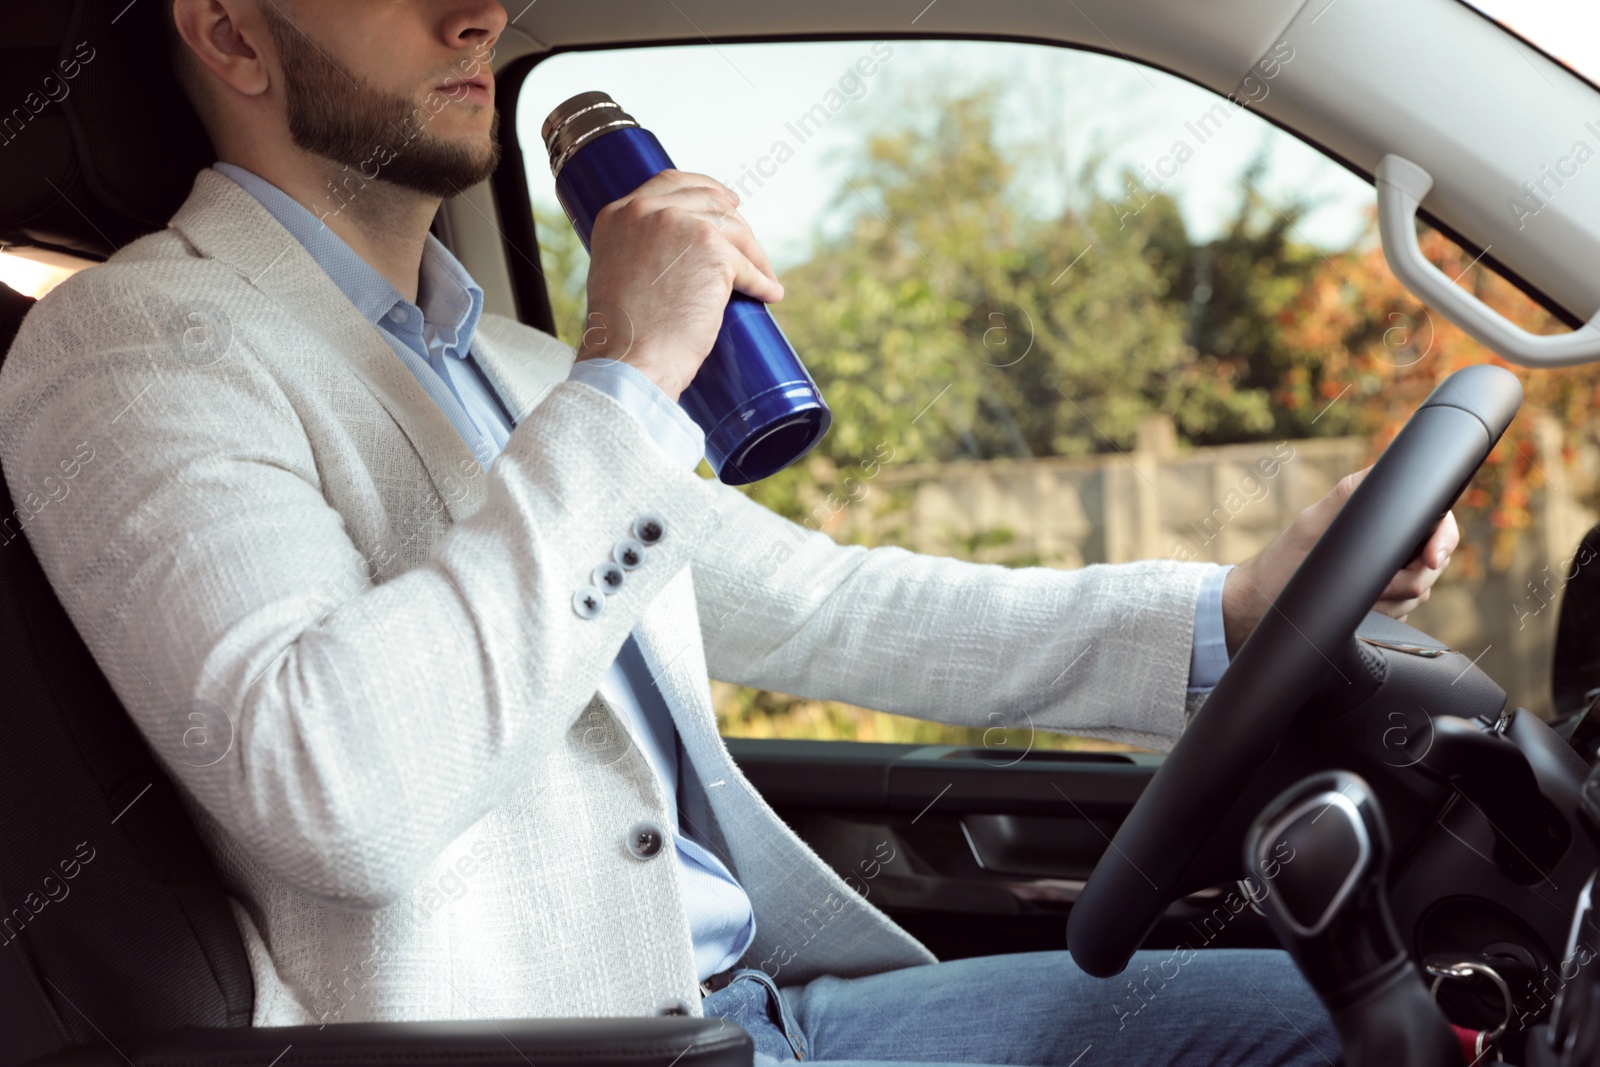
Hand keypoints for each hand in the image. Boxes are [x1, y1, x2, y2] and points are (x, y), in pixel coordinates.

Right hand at [576, 168, 783, 400]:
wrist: (629, 358)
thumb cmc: (624, 334)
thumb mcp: (617, 271)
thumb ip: (640, 247)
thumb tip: (680, 248)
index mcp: (620, 213)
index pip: (670, 183)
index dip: (704, 189)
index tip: (726, 202)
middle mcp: (647, 210)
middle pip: (707, 201)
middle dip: (735, 219)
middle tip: (750, 239)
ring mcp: (681, 225)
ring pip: (733, 231)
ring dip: (754, 255)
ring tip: (764, 277)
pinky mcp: (713, 250)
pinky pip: (747, 265)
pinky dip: (762, 281)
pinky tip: (770, 293)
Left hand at [1220, 466, 1459, 655]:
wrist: (1259, 610)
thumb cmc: (1282, 564)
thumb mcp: (1315, 523)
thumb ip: (1351, 495)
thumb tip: (1390, 471)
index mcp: (1377, 515)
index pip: (1435, 519)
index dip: (1443, 539)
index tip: (1431, 558)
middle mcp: (1387, 543)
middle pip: (1434, 560)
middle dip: (1411, 578)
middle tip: (1379, 587)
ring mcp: (1386, 577)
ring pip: (1420, 591)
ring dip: (1393, 600)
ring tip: (1357, 596)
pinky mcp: (1381, 607)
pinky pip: (1404, 616)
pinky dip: (1385, 617)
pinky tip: (1358, 612)